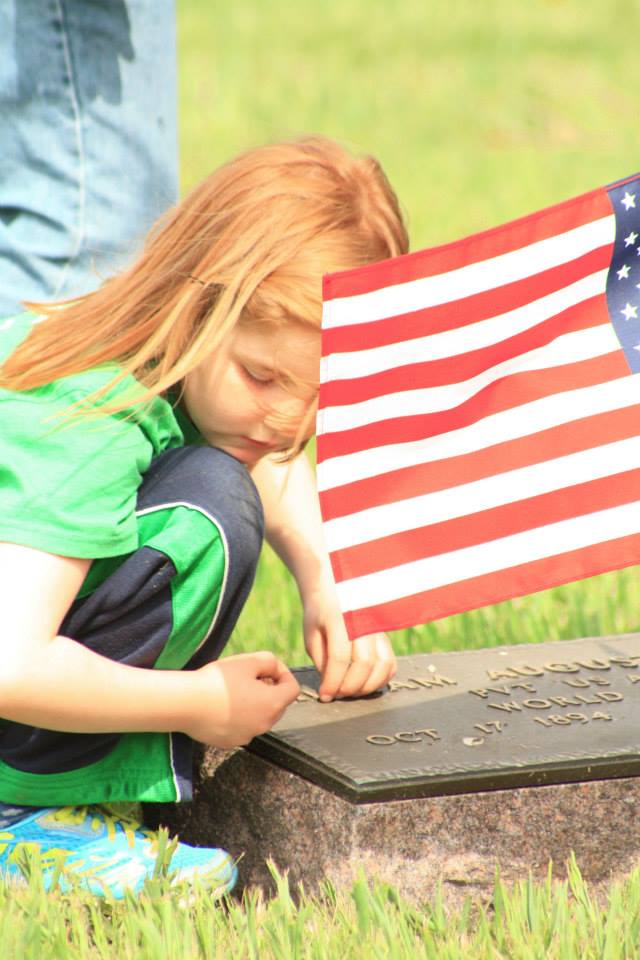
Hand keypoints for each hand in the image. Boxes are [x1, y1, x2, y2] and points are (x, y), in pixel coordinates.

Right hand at [186, 652, 299, 747]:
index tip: (266, 668)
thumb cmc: (218, 681)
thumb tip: (275, 670)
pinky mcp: (231, 742)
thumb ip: (270, 661)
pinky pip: (242, 727)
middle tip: (248, 677)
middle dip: (269, 689)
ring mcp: (248, 736)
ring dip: (254, 704)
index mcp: (273, 704)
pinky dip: (238, 716)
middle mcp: (265, 724)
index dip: (283, 674)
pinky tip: (221, 705)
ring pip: (260, 717)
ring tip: (232, 690)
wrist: (186, 704)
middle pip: (277, 704)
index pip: (293, 689)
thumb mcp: (248, 661)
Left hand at [303, 574, 396, 700]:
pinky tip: (365, 683)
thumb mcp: (312, 635)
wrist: (334, 590)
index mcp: (340, 619)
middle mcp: (364, 623)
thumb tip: (332, 686)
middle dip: (349, 687)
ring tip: (349, 691)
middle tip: (336, 694)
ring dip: (366, 686)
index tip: (325, 695)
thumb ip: (321, 660)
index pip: (340, 658)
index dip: (333, 681)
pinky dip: (381, 679)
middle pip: (364, 664)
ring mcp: (378, 629)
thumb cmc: (319, 615)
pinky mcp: (386, 637)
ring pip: (383, 665)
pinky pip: (391, 663)